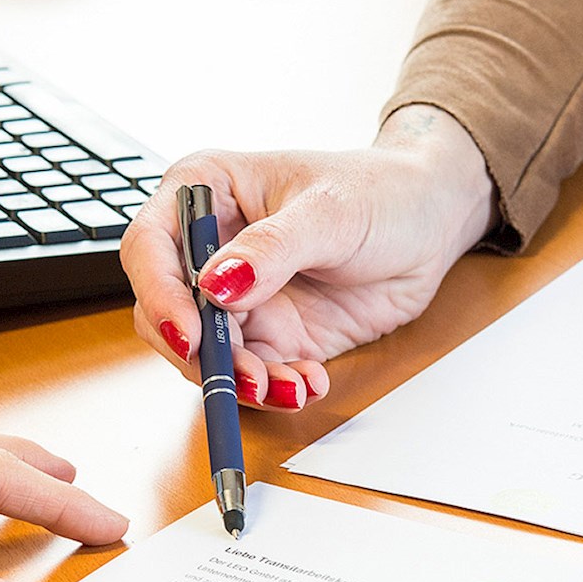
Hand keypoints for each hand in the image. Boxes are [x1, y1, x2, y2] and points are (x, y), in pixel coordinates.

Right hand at [121, 105, 495, 410]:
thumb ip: (271, 249)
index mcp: (205, 192)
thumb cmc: (380, 192)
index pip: (150, 246)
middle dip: (199, 354)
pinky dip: (276, 389)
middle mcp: (210, 248)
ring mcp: (239, 297)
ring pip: (207, 355)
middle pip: (167, 312)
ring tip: (288, 386)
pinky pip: (253, 375)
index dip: (160, 294)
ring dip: (239, 381)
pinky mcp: (272, 335)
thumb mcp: (329, 212)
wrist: (431, 224)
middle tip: (243, 376)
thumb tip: (216, 285)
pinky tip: (309, 383)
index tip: (189, 334)